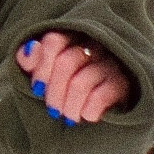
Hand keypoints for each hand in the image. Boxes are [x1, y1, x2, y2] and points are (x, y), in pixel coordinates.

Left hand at [17, 30, 134, 126]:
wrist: (107, 104)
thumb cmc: (68, 84)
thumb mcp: (45, 71)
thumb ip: (31, 59)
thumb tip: (30, 49)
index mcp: (73, 37)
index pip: (53, 42)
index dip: (41, 68)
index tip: (37, 88)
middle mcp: (94, 45)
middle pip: (65, 63)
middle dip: (53, 92)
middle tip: (52, 109)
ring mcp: (110, 63)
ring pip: (79, 83)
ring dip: (69, 106)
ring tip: (68, 116)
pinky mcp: (123, 84)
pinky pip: (99, 97)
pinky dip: (87, 111)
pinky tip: (86, 115)